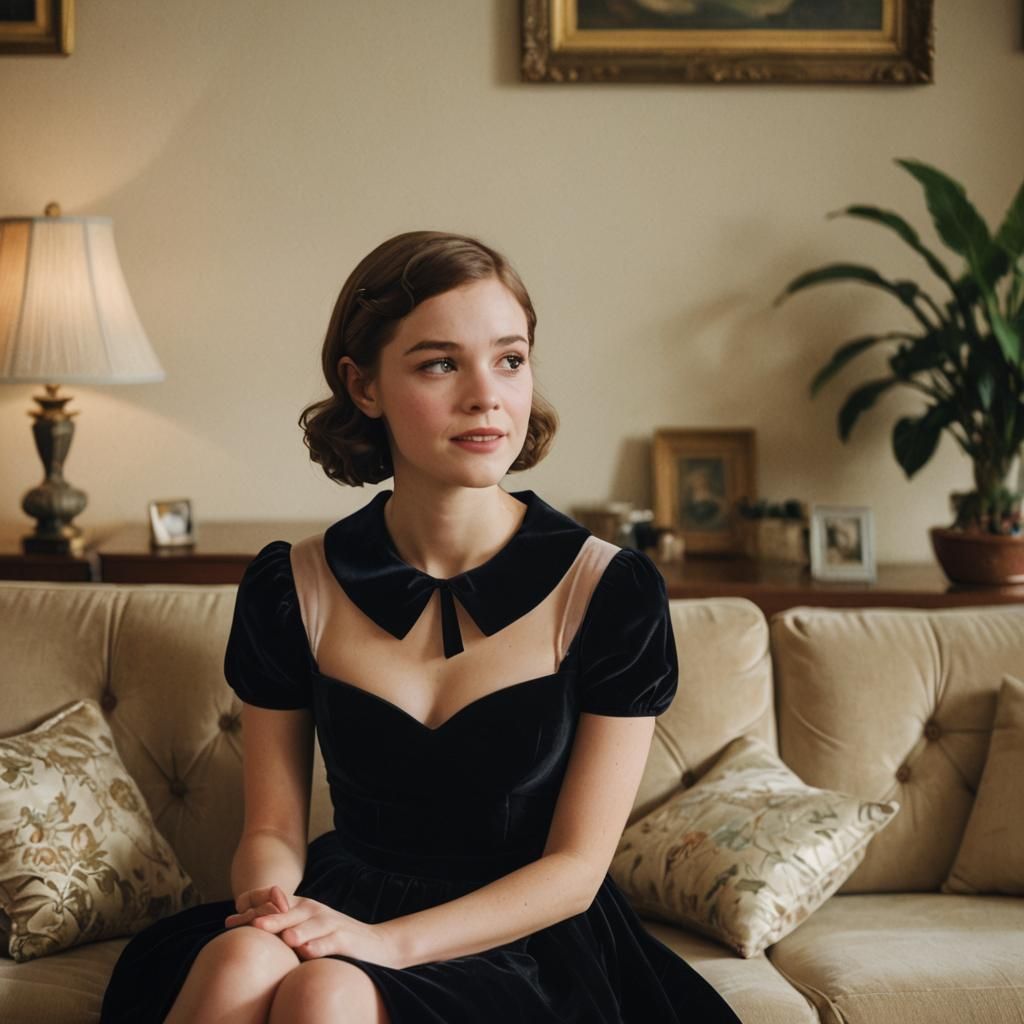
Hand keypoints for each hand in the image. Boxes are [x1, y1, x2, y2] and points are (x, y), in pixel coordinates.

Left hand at [230, 885, 401, 965]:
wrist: (376, 944)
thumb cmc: (333, 939)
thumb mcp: (306, 930)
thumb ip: (281, 928)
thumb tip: (245, 931)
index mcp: (304, 908)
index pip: (275, 906)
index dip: (254, 912)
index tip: (229, 922)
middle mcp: (317, 912)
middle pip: (291, 913)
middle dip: (271, 919)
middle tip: (251, 925)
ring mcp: (333, 925)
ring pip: (313, 926)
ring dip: (298, 931)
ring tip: (284, 939)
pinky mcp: (347, 941)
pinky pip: (332, 943)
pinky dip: (321, 946)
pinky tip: (309, 952)